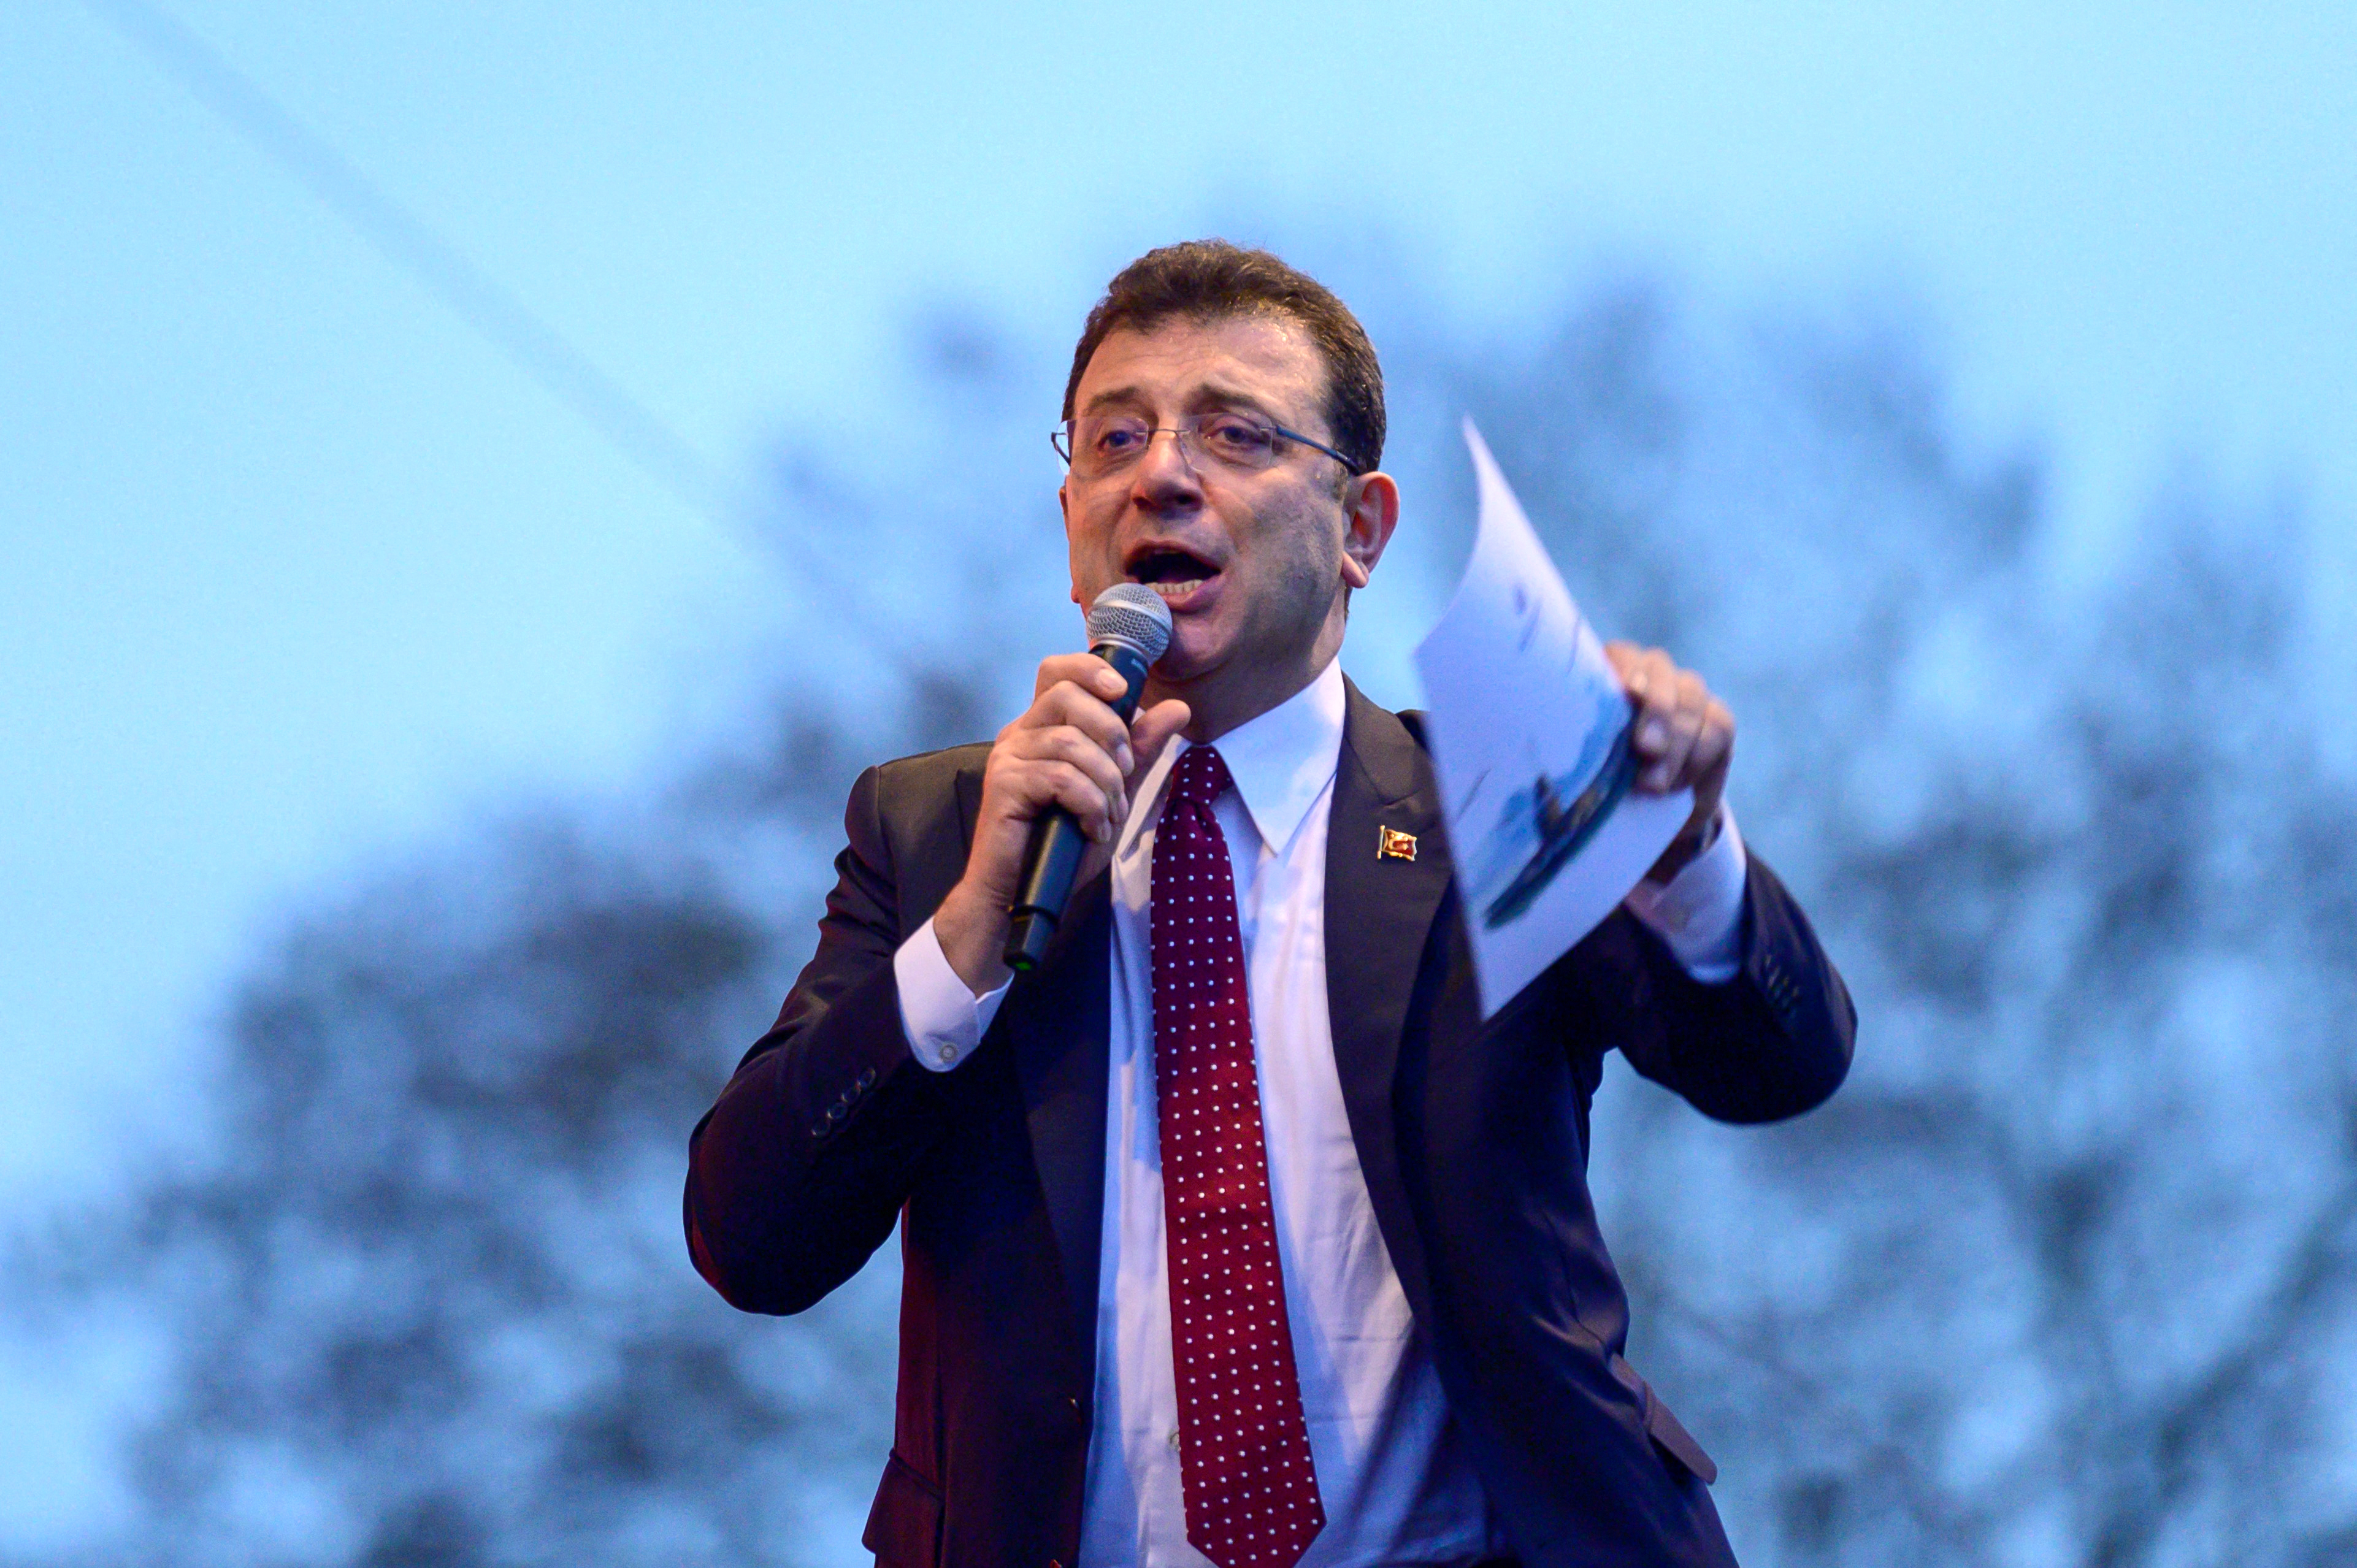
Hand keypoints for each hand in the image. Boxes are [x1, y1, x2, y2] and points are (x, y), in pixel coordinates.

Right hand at [933, 654, 1189, 993]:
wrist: (1023, 892)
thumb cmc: (1062, 843)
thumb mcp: (1114, 790)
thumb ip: (1140, 748)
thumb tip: (1177, 708)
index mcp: (1042, 726)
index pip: (1059, 670)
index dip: (1092, 669)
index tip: (1122, 692)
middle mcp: (1020, 733)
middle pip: (1067, 694)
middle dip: (1110, 732)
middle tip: (1123, 774)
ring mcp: (1008, 757)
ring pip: (1072, 742)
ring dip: (1105, 784)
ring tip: (1107, 816)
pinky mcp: (1004, 784)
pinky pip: (1062, 777)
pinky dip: (1089, 805)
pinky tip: (1091, 829)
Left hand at [1604, 642, 1733, 882]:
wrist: (1649, 811)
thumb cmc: (1604, 780)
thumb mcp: (1587, 761)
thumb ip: (1585, 745)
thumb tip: (1570, 752)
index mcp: (1612, 673)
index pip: (1621, 656)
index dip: (1625, 672)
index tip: (1626, 694)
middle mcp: (1651, 673)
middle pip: (1659, 672)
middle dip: (1655, 710)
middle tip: (1645, 746)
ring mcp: (1688, 693)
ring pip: (1690, 700)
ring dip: (1675, 746)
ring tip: (1653, 785)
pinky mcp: (1716, 719)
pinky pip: (1716, 727)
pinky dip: (1697, 759)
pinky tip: (1677, 785)